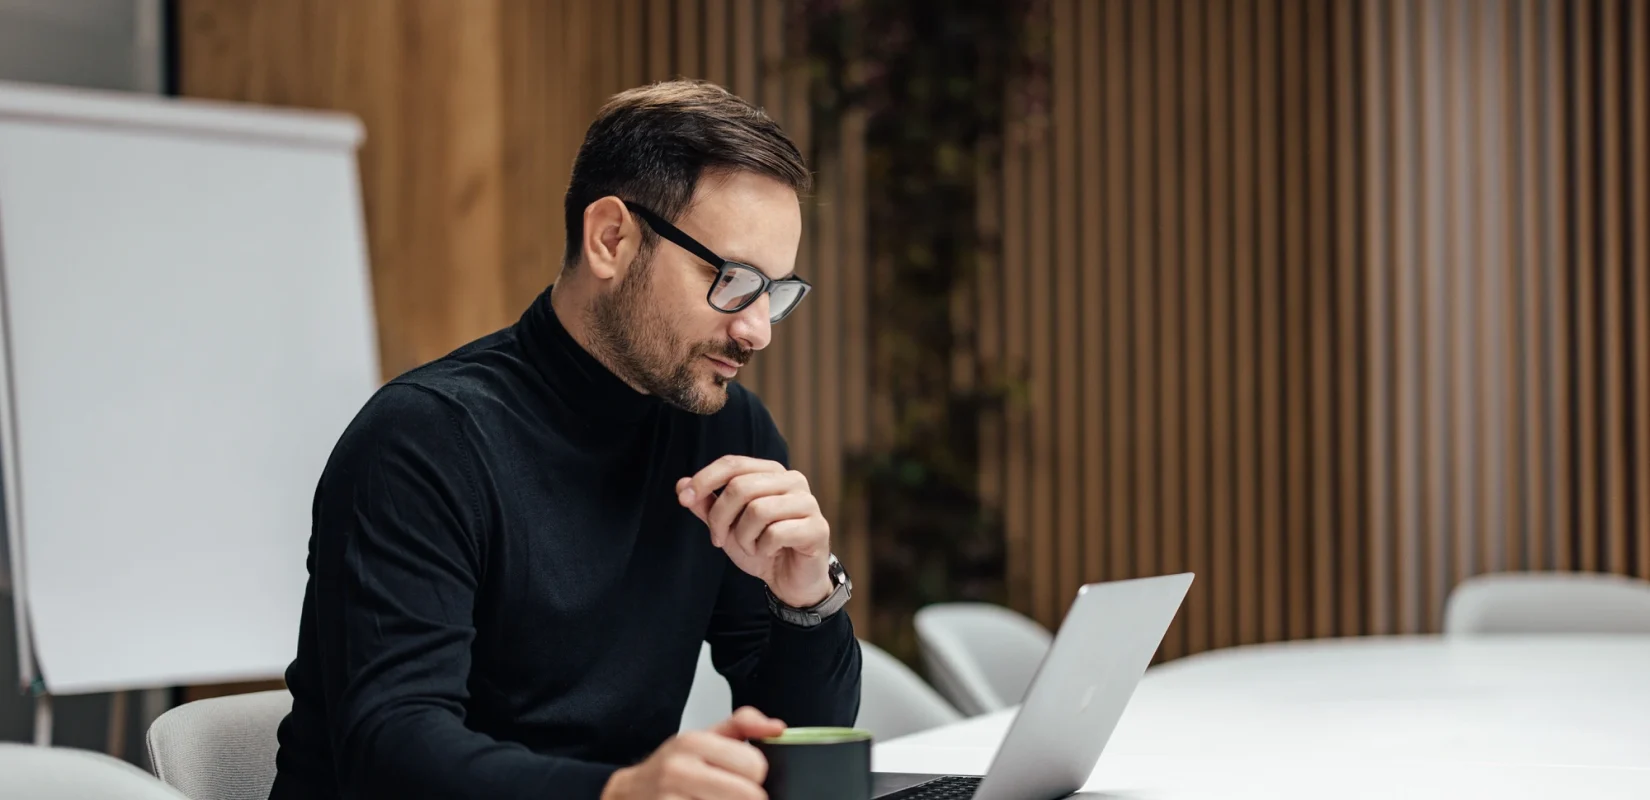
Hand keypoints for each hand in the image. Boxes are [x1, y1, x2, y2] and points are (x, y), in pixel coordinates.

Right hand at [602, 707, 784, 799]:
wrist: (629, 794)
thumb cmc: (670, 768)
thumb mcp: (703, 737)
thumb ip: (743, 725)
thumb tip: (777, 728)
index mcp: (693, 743)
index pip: (755, 765)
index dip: (755, 775)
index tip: (742, 776)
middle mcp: (680, 771)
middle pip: (751, 796)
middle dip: (749, 799)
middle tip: (731, 794)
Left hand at [677, 456, 832, 607]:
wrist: (790, 580)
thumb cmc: (761, 547)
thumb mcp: (727, 526)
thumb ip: (707, 505)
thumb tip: (681, 484)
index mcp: (771, 472)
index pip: (733, 463)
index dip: (704, 479)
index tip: (683, 499)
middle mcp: (792, 480)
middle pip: (741, 487)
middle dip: (720, 518)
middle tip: (718, 539)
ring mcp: (808, 503)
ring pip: (758, 510)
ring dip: (744, 537)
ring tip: (751, 546)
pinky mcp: (817, 528)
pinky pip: (776, 533)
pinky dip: (763, 548)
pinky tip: (769, 553)